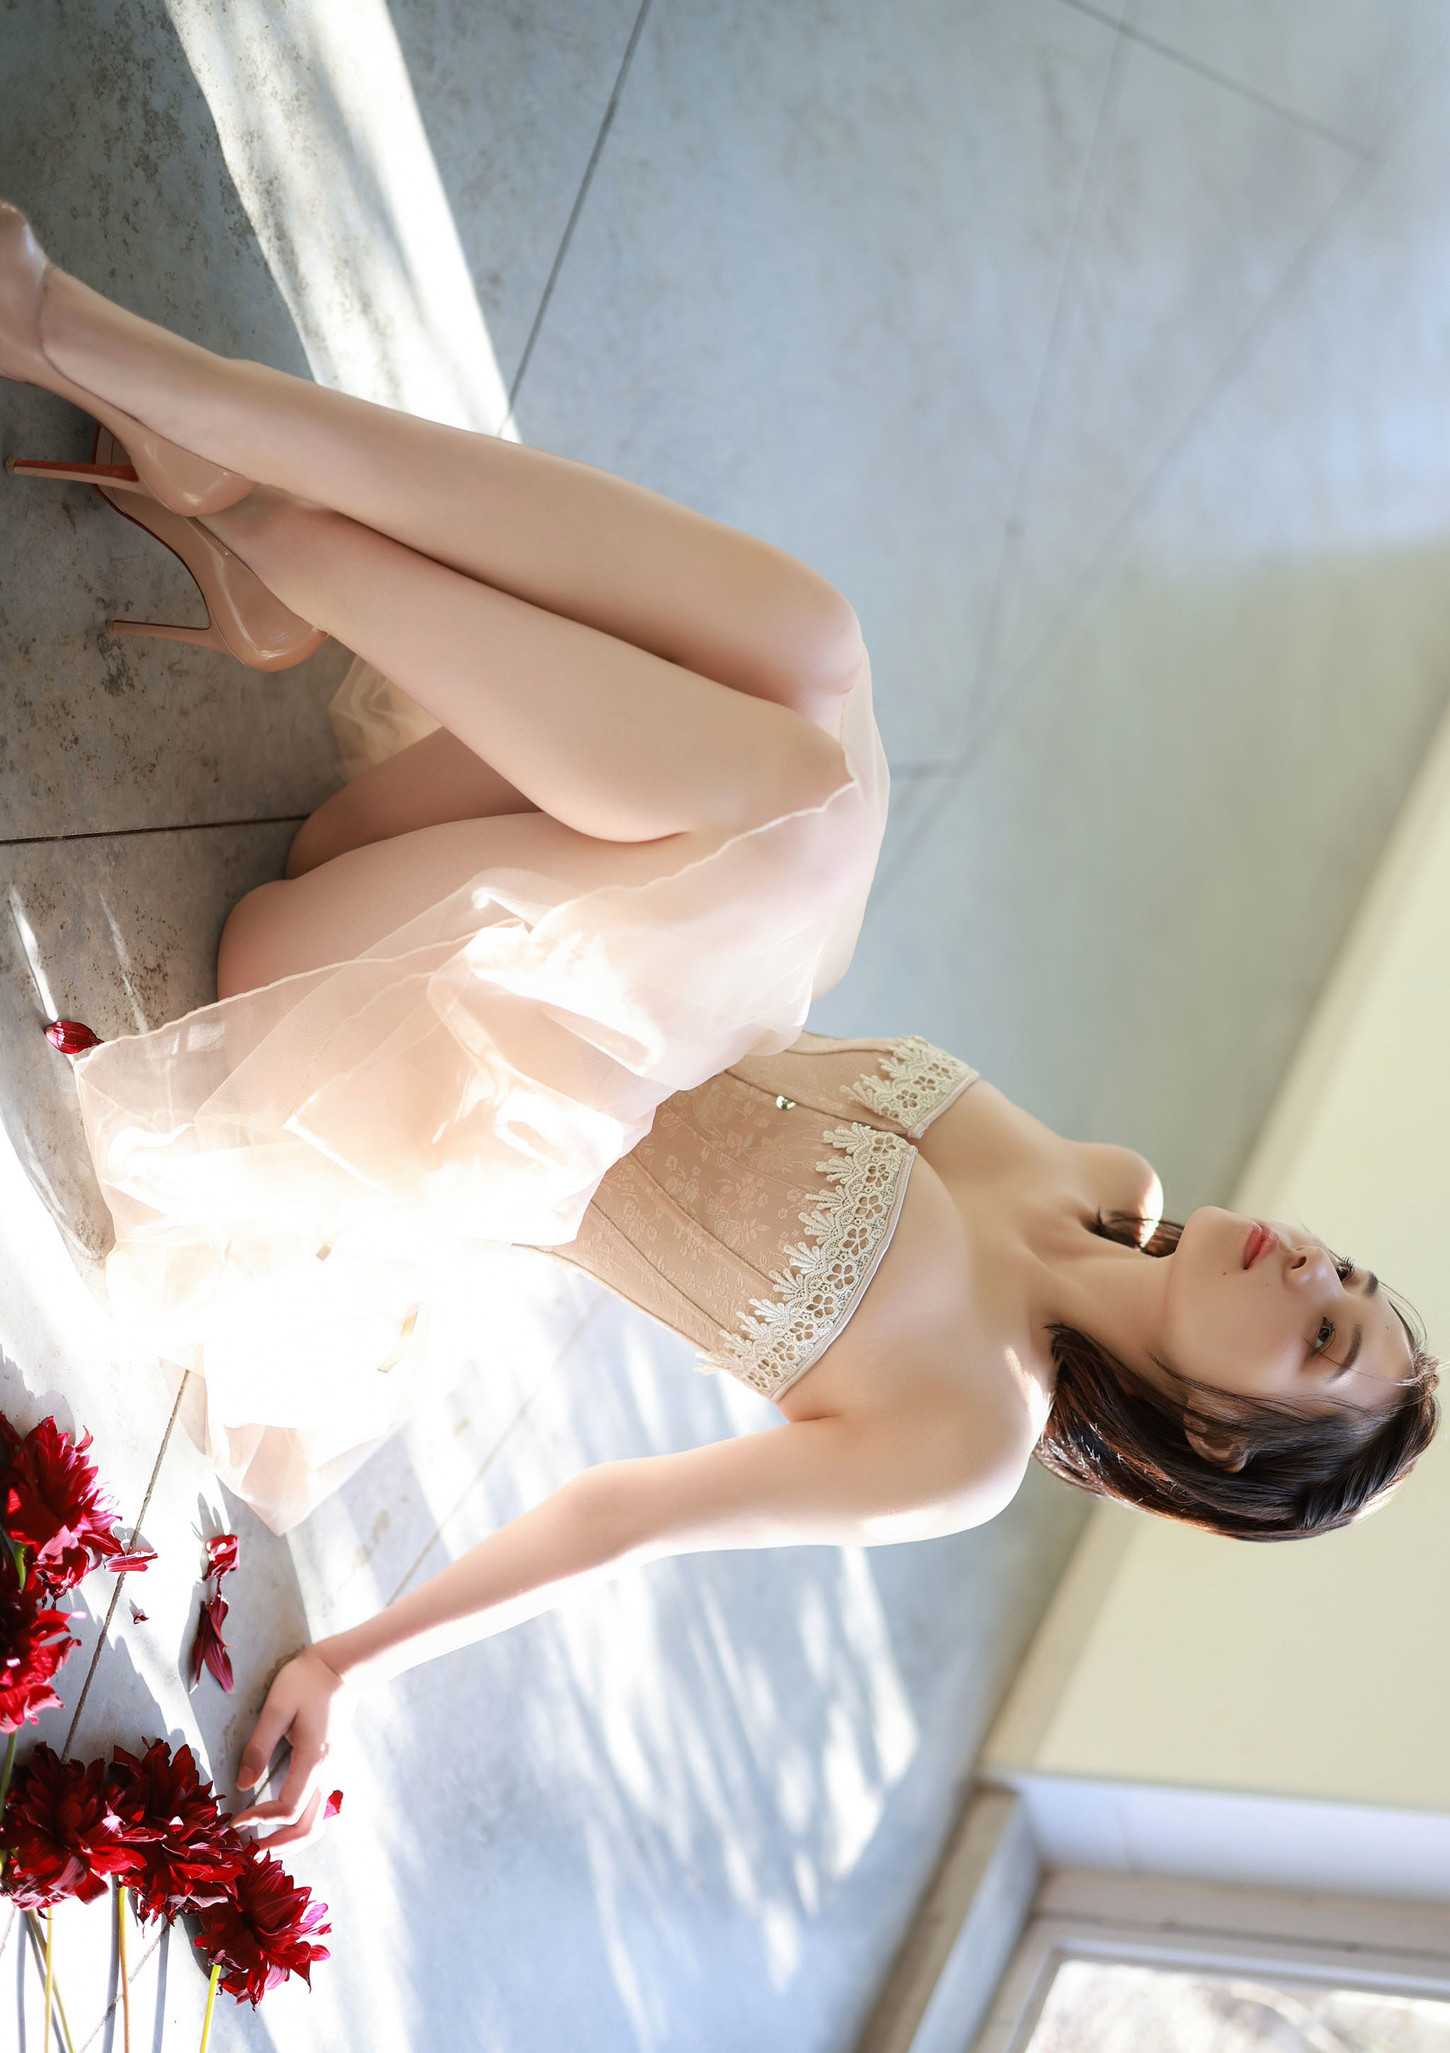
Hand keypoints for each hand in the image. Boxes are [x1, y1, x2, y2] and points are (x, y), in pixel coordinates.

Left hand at [231, 1644, 347, 1851]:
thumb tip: (243, 1785)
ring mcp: (330, 1774)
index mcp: (313, 1759)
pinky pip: (315, 1810)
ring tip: (260, 1841)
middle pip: (308, 1829)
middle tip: (247, 1849)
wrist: (341, 1670)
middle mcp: (326, 1774)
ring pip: (315, 1824)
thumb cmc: (306, 1682)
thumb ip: (259, 1746)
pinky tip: (276, 1821)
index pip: (288, 1808)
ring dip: (289, 1840)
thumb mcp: (277, 1706)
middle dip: (277, 1845)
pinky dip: (296, 1825)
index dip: (259, 1820)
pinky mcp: (327, 1771)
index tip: (234, 1820)